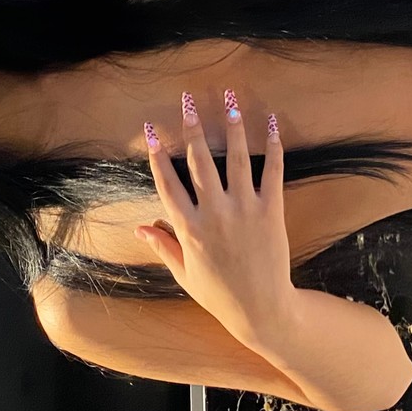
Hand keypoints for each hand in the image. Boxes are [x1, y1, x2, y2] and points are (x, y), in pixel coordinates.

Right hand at [136, 91, 297, 349]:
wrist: (262, 310)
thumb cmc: (219, 295)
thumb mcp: (184, 274)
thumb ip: (163, 246)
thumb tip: (139, 229)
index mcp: (188, 229)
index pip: (168, 184)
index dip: (159, 155)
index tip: (153, 131)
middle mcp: (213, 214)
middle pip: (199, 163)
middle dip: (192, 128)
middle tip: (188, 101)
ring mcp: (243, 211)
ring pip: (235, 160)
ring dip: (231, 128)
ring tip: (229, 101)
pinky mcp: (270, 212)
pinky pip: (271, 173)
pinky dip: (272, 148)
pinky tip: (271, 125)